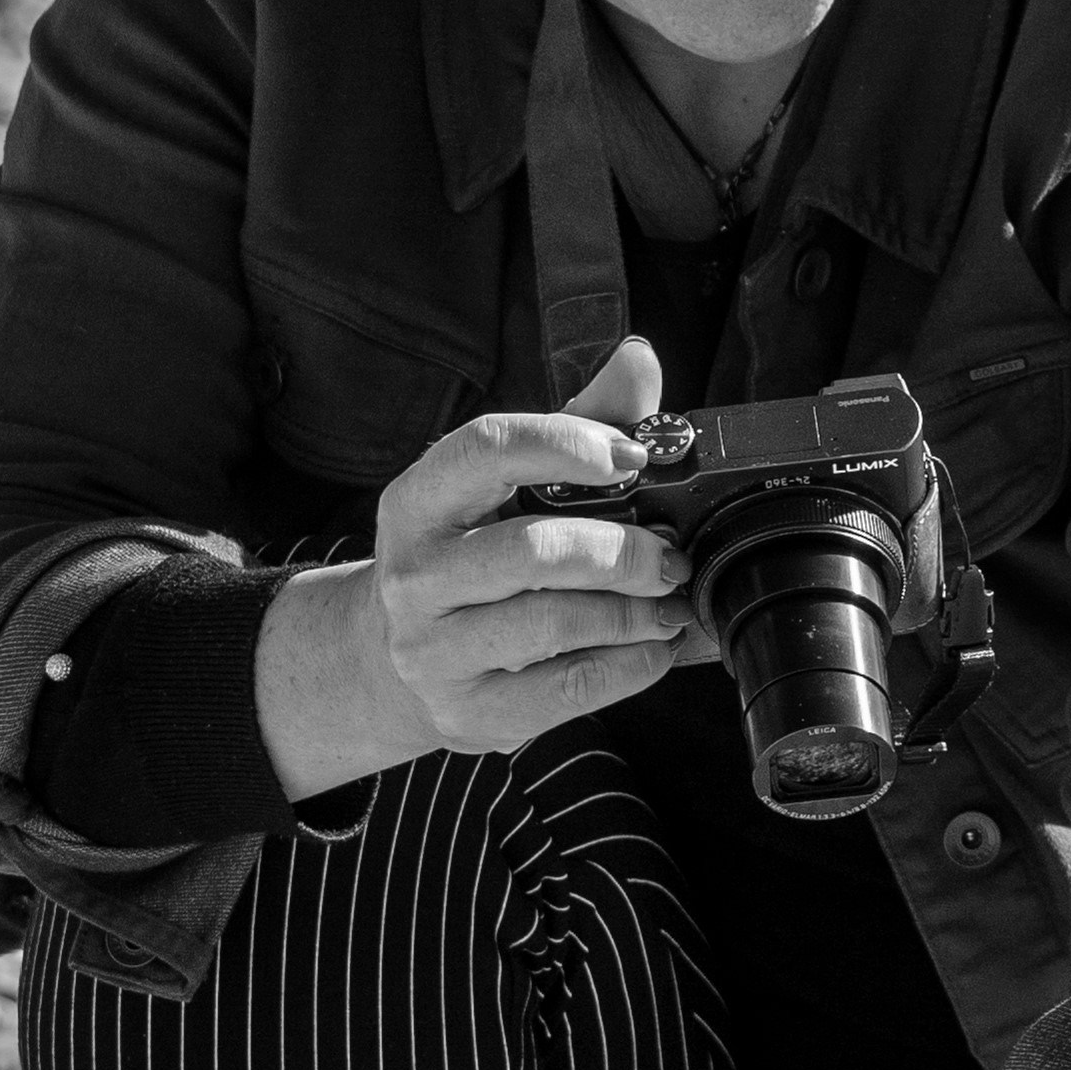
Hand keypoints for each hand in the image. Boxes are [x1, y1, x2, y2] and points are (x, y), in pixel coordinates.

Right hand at [255, 335, 709, 798]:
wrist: (395, 660)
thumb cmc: (473, 554)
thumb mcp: (509, 485)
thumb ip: (579, 421)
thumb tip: (639, 358)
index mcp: (419, 501)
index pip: (487, 449)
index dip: (566, 445)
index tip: (632, 456)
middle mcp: (413, 575)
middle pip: (532, 551)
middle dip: (623, 553)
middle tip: (673, 558)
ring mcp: (433, 650)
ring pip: (553, 624)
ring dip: (635, 614)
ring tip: (674, 605)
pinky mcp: (468, 711)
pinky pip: (567, 688)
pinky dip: (631, 666)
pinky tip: (655, 649)